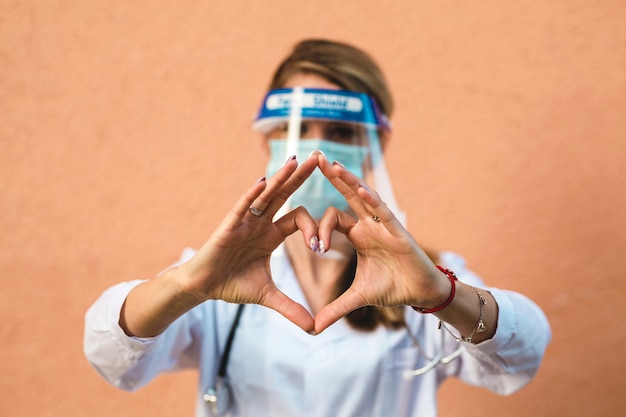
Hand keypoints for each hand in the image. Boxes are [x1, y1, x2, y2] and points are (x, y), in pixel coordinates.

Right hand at [176, 153, 320, 332]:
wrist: (203, 287)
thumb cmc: (232, 285)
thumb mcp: (267, 296)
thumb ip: (291, 308)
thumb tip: (315, 330)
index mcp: (271, 235)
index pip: (297, 218)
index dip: (312, 227)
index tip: (320, 246)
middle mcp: (260, 223)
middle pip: (284, 195)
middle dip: (301, 177)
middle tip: (320, 158)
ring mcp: (244, 222)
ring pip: (265, 196)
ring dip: (280, 178)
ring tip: (297, 160)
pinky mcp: (228, 226)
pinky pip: (241, 207)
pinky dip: (251, 195)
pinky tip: (263, 180)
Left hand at [313, 154, 448, 333]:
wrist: (421, 294)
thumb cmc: (392, 288)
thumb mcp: (358, 297)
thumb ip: (335, 308)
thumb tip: (313, 328)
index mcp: (357, 235)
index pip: (332, 218)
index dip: (318, 227)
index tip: (314, 248)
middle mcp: (369, 224)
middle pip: (347, 196)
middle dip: (332, 177)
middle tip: (314, 157)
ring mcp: (384, 224)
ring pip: (364, 197)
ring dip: (348, 180)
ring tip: (331, 165)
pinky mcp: (398, 230)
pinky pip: (384, 211)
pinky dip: (372, 199)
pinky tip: (360, 187)